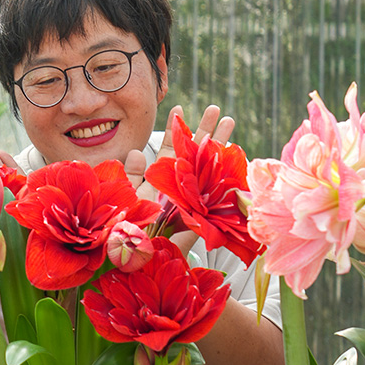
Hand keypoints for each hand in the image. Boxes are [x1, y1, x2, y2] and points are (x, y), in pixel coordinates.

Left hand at [128, 104, 234, 253]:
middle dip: (206, 130)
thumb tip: (137, 152)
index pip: (171, 148)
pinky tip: (235, 155)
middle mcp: (179, 185)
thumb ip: (132, 175)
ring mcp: (194, 197)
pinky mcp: (204, 213)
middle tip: (216, 108)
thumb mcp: (129, 197)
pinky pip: (217, 192)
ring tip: (229, 120)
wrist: (141, 256)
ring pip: (210, 167)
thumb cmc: (130, 228)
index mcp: (161, 178)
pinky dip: (227, 175)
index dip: (176, 129)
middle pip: (196, 153)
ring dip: (220, 144)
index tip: (178, 107)